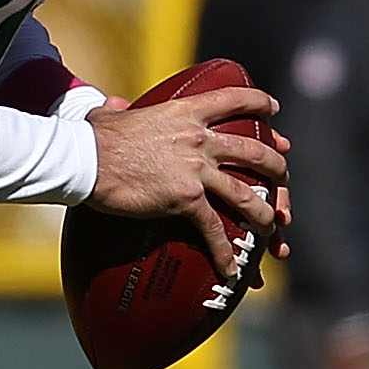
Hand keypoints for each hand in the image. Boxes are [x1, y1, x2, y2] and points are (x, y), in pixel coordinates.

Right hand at [86, 85, 287, 279]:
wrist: (85, 160)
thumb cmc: (92, 138)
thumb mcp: (111, 115)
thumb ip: (119, 109)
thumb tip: (113, 105)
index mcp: (185, 113)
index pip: (234, 99)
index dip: (259, 103)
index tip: (273, 109)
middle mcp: (199, 139)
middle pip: (254, 151)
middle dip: (276, 166)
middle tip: (283, 176)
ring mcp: (196, 169)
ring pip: (246, 194)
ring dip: (265, 213)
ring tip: (273, 227)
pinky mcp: (186, 199)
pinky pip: (215, 229)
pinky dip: (225, 252)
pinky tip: (232, 268)